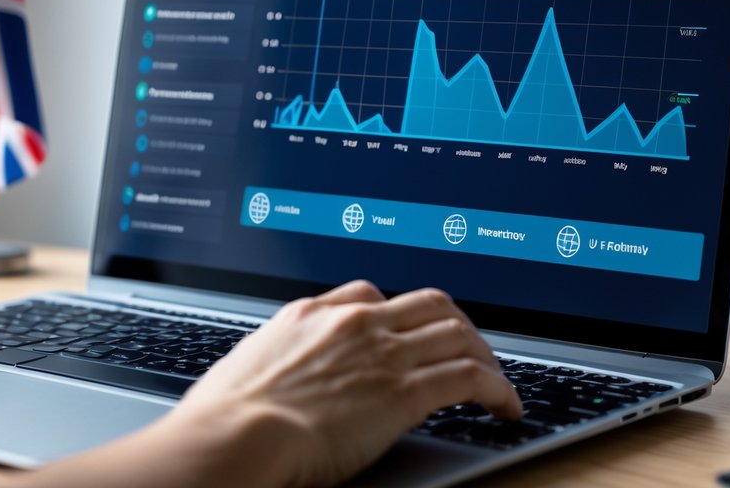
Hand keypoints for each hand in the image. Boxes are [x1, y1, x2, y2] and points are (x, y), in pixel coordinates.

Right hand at [16, 281, 519, 487]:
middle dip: (455, 325)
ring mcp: (382, 353)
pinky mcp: (404, 392)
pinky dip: (496, 388)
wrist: (236, 436)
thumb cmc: (225, 417)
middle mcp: (353, 323)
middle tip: (468, 350)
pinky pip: (469, 377)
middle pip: (427, 303)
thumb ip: (276, 360)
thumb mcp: (247, 367)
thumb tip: (275, 378)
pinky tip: (504, 405)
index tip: (410, 331)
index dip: (400, 313)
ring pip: (457, 333)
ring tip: (496, 380)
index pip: (371, 294)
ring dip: (484, 355)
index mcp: (310, 313)